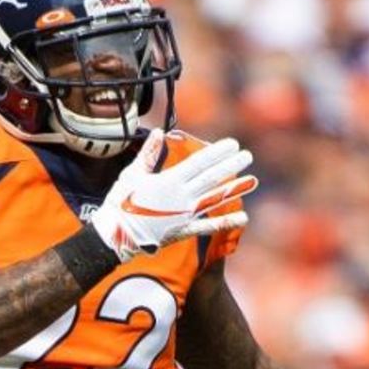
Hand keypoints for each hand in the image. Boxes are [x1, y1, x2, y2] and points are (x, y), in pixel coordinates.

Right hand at [91, 129, 256, 261]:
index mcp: (169, 180)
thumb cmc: (120, 203)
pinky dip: (227, 222)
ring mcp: (185, 214)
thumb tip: (157, 132)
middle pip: (211, 178)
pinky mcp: (184, 231)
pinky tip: (244, 217)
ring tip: (253, 180)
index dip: (217, 153)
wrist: (115, 235)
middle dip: (231, 166)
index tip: (232, 144)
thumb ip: (147, 154)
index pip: (199, 162)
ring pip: (215, 199)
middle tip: (248, 156)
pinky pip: (209, 226)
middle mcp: (181, 196)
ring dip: (235, 189)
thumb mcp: (131, 174)